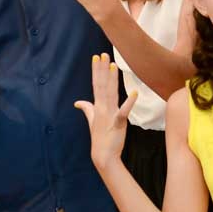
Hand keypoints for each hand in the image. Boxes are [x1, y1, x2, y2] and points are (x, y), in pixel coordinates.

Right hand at [74, 53, 137, 172]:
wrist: (103, 156)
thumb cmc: (99, 138)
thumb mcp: (92, 121)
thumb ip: (87, 109)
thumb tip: (78, 102)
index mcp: (97, 107)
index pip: (97, 85)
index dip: (97, 71)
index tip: (97, 58)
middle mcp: (102, 108)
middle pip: (102, 85)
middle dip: (103, 69)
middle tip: (104, 55)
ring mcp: (109, 115)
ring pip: (111, 94)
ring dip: (112, 79)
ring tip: (114, 66)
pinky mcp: (118, 123)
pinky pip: (123, 111)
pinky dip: (129, 102)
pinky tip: (134, 92)